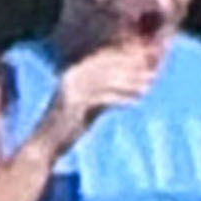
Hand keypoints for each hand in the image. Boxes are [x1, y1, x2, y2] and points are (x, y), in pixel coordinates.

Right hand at [45, 43, 164, 149]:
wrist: (48, 145)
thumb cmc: (71, 126)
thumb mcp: (92, 104)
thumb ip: (108, 91)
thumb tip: (133, 83)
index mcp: (74, 71)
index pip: (104, 57)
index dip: (126, 55)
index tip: (147, 57)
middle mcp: (71, 76)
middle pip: (107, 65)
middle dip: (131, 66)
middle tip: (152, 71)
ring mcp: (71, 89)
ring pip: (106, 79)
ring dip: (130, 81)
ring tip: (148, 86)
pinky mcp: (73, 105)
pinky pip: (102, 97)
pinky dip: (120, 97)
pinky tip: (135, 101)